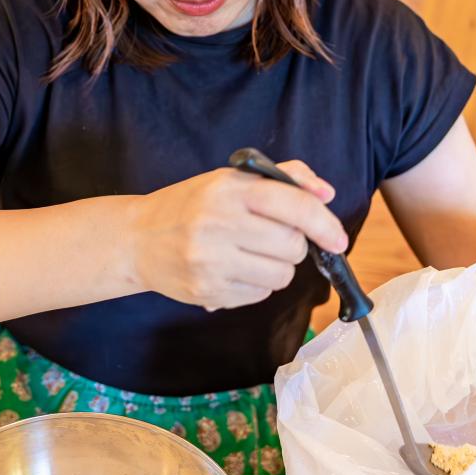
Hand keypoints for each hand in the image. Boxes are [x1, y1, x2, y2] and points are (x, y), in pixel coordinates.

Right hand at [128, 160, 346, 310]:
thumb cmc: (191, 205)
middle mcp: (219, 223)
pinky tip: (233, 270)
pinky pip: (259, 295)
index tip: (338, 238)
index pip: (293, 206)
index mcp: (229, 189)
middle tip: (270, 238)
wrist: (137, 238)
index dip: (324, 223)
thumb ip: (284, 179)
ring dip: (276, 268)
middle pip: (292, 246)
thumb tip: (327, 193)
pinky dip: (256, 285)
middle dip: (292, 244)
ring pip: (280, 276)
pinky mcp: (207, 291)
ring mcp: (211, 261)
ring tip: (250, 254)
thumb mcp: (231, 179)